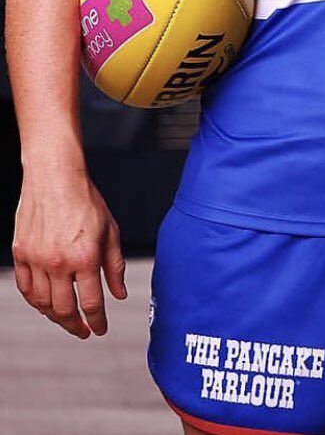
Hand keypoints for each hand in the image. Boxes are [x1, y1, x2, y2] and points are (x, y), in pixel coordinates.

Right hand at [12, 171, 126, 338]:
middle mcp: (59, 263)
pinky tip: (46, 303)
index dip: (97, 321)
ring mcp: (36, 260)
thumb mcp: (110, 230)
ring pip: (43, 303)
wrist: (55, 177)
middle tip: (83, 330)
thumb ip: (115, 265)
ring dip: (55, 316)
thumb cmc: (86, 200)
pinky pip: (26, 288)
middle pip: (64, 309)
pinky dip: (36, 301)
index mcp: (85, 257)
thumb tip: (119, 294)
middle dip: (76, 325)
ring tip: (67, 318)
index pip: (92, 302)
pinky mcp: (20, 255)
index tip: (100, 330)